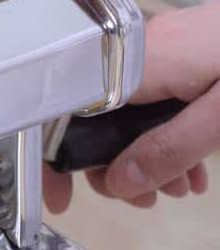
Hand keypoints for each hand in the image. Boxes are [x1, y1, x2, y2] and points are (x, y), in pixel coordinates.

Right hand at [44, 3, 219, 211]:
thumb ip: (171, 149)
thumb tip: (121, 183)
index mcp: (133, 63)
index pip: (67, 114)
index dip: (57, 160)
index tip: (60, 197)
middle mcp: (132, 51)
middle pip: (94, 119)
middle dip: (115, 167)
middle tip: (146, 199)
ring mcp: (152, 49)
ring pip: (123, 113)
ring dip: (146, 155)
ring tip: (180, 183)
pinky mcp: (173, 52)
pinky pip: (147, 99)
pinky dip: (162, 133)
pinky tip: (192, 159)